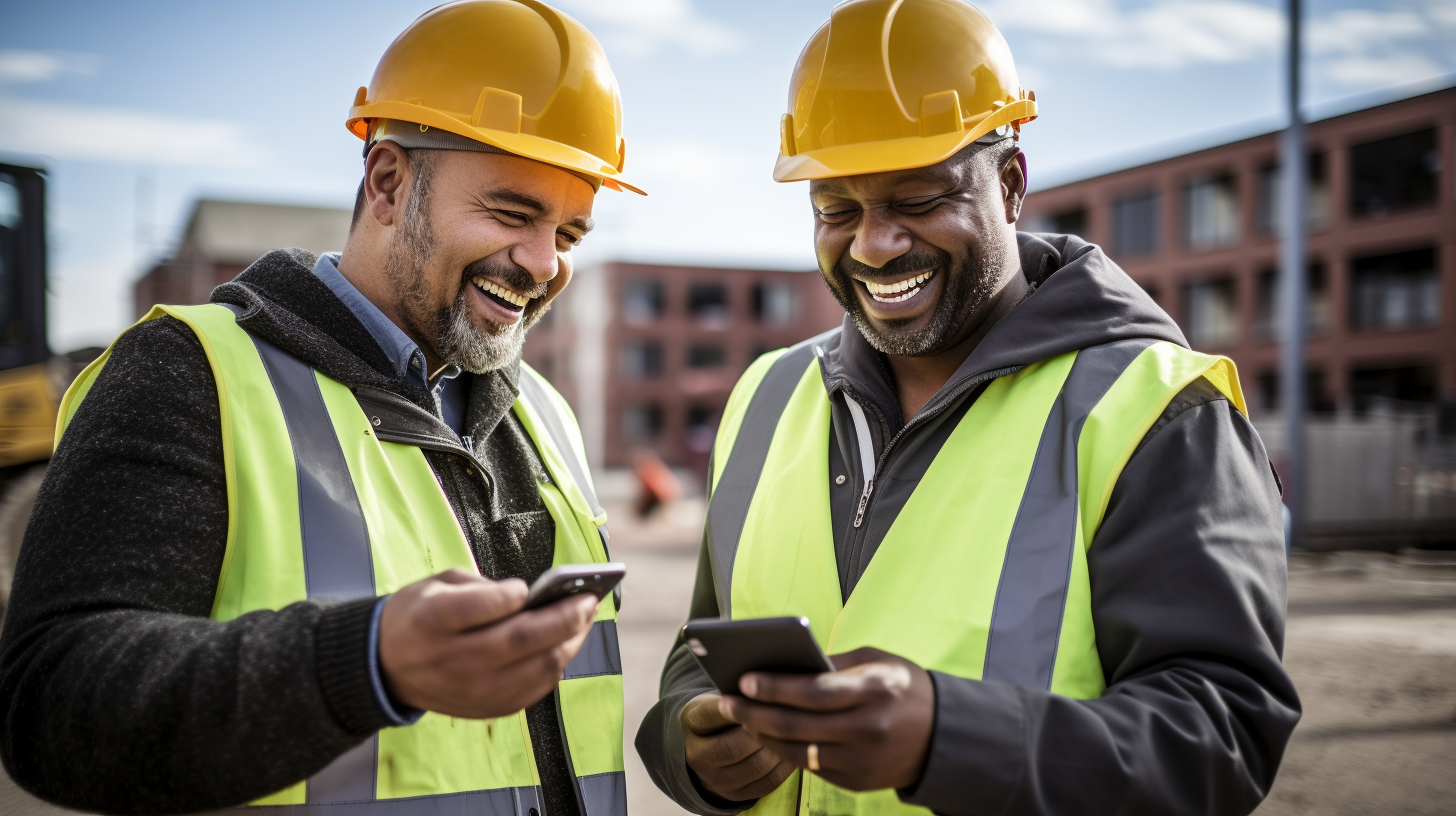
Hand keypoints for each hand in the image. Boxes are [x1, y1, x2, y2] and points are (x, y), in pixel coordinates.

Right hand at [379, 567, 597, 717]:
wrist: (385, 668)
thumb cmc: (418, 616)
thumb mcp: (436, 585)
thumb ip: (481, 587)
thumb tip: (531, 597)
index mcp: (433, 620)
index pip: (480, 607)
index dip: (511, 596)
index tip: (529, 587)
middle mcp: (453, 659)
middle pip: (521, 640)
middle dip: (564, 618)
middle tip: (589, 599)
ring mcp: (472, 690)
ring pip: (538, 668)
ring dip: (571, 642)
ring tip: (585, 619)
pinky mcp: (488, 708)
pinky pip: (536, 689)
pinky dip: (557, 665)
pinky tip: (567, 644)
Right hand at [682, 692, 795, 800]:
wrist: (706, 746)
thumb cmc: (721, 713)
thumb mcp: (717, 698)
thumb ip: (736, 696)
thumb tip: (771, 688)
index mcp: (692, 722)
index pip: (718, 713)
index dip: (744, 707)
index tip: (765, 696)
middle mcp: (697, 755)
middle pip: (737, 745)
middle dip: (765, 731)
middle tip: (789, 717)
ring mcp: (715, 779)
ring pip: (756, 766)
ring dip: (780, 749)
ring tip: (795, 734)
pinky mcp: (734, 794)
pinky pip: (767, 783)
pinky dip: (785, 767)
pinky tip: (794, 750)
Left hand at [718, 647, 934, 791]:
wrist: (943, 735)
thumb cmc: (902, 686)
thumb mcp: (877, 660)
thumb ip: (834, 663)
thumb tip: (785, 664)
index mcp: (874, 692)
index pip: (814, 692)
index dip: (775, 687)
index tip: (744, 678)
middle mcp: (867, 730)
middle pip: (797, 725)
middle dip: (755, 712)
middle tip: (726, 700)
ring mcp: (861, 760)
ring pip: (797, 751)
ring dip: (762, 734)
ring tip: (740, 716)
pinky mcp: (856, 781)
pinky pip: (810, 767)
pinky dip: (784, 751)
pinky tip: (765, 735)